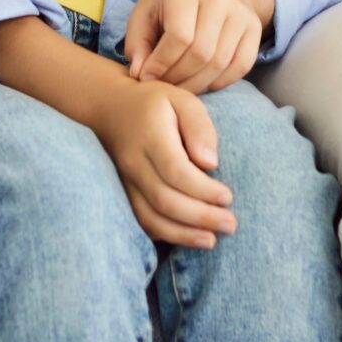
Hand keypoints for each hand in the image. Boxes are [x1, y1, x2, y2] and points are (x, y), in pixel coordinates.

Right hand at [90, 78, 235, 249]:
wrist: (110, 110)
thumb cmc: (156, 105)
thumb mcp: (182, 100)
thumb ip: (199, 126)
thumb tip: (210, 163)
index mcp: (150, 136)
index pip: (176, 171)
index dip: (203, 190)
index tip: (228, 197)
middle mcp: (133, 162)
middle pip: (165, 199)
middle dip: (200, 216)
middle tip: (230, 224)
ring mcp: (124, 181)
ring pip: (150, 216)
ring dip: (183, 234)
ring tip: (212, 240)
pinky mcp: (123, 194)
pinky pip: (141, 221)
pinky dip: (165, 235)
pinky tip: (188, 238)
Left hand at [125, 0, 271, 93]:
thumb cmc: (168, 4)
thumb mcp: (144, 14)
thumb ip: (138, 44)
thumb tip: (140, 74)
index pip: (179, 37)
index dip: (161, 64)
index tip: (146, 77)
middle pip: (201, 53)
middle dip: (178, 78)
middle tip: (163, 86)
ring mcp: (240, 12)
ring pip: (220, 63)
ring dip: (196, 84)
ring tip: (178, 86)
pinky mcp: (254, 27)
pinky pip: (240, 66)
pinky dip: (219, 82)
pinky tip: (200, 82)